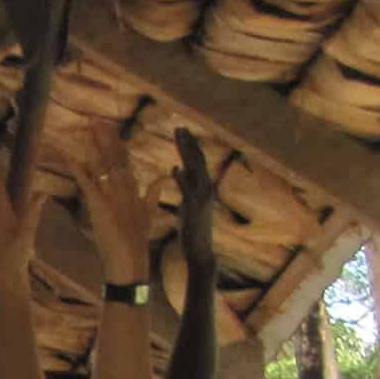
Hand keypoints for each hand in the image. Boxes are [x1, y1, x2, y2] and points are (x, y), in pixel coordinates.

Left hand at [70, 130, 151, 284]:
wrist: (131, 262)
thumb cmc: (137, 242)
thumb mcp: (149, 214)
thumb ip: (154, 193)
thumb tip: (165, 176)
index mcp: (134, 188)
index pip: (125, 160)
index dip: (116, 142)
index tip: (109, 127)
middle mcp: (125, 187)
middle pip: (115, 156)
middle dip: (105, 137)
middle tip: (95, 119)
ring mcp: (113, 195)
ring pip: (103, 164)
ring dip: (93, 145)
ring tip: (86, 127)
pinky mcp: (100, 206)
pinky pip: (87, 182)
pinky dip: (77, 169)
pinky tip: (68, 156)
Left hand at [173, 130, 215, 273]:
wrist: (200, 251)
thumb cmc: (192, 228)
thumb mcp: (187, 202)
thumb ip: (184, 185)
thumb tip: (177, 169)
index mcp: (203, 186)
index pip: (197, 161)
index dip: (190, 145)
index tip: (181, 132)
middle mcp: (205, 188)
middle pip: (198, 160)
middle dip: (189, 143)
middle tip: (179, 127)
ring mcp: (201, 197)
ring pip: (195, 169)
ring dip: (186, 153)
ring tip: (179, 139)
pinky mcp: (194, 208)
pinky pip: (188, 190)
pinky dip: (182, 179)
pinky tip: (174, 169)